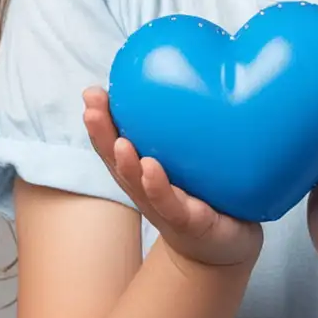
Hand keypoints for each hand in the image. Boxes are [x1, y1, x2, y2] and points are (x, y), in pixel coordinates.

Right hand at [82, 86, 263, 269]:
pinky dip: (158, 186)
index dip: (100, 121)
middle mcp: (147, 189)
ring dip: (126, 163)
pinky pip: (172, 204)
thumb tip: (202, 70)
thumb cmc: (209, 196)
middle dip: (102, 134)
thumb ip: (189, 124)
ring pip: (139, 185)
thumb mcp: (194, 159)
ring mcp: (166, 207)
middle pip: (117, 161)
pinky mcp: (190, 222)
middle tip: (92, 107)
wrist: (226, 247)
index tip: (92, 93)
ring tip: (121, 142)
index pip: (115, 142)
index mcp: (144, 171)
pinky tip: (152, 168)